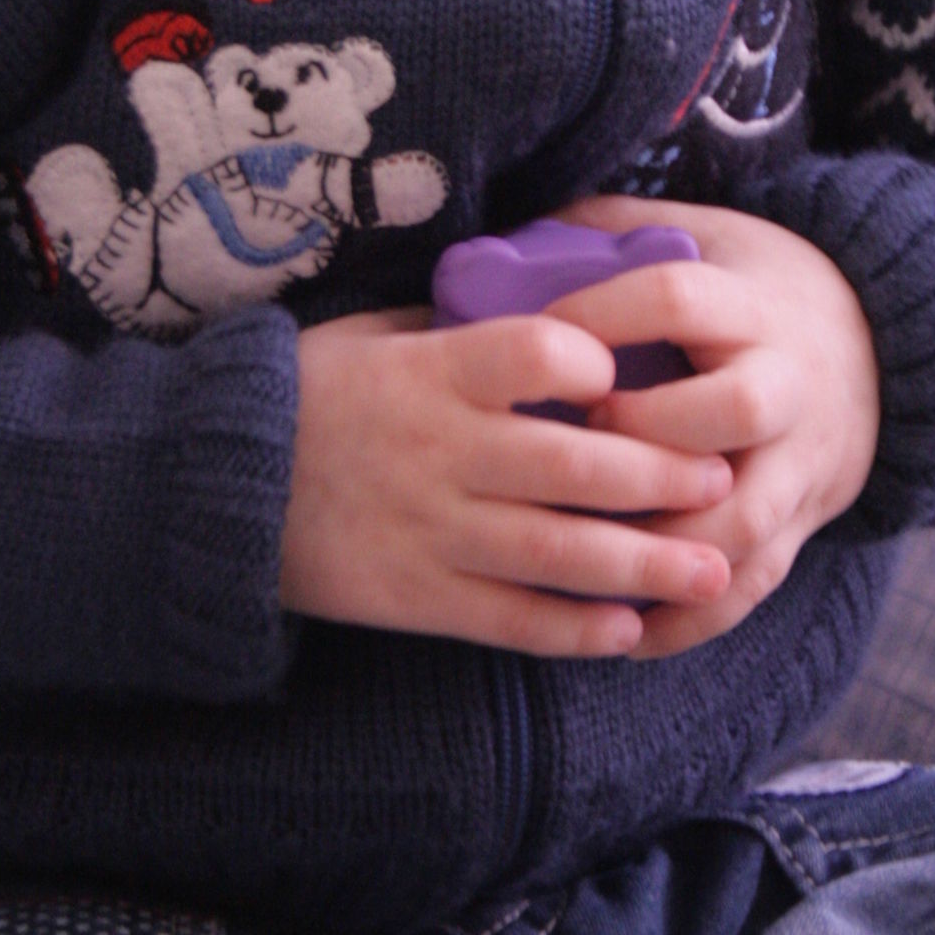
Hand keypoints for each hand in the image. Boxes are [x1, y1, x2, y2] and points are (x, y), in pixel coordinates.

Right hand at [277, 306, 737, 656]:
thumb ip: (457, 330)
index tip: (631, 374)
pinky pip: (509, 619)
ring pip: (557, 552)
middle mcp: (440, 452)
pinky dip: (573, 628)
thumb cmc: (306, 394)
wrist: (211, 488)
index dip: (595, 362)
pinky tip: (628, 628)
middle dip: (661, 477)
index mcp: (432, 374)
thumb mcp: (373, 335)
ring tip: (712, 568)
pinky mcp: (415, 596)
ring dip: (644, 563)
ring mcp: (429, 530)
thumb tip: (548, 306)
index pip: (534, 355)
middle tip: (722, 481)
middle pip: (573, 467)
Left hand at [553, 197, 880, 657]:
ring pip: (744, 518)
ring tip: (586, 553)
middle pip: (735, 410)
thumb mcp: (705, 240)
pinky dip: (691, 617)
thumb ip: (615, 232)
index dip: (604, 317)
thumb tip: (502, 238)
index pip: (680, 299)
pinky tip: (624, 634)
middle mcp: (788, 383)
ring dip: (664, 543)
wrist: (880, 349)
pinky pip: (754, 582)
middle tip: (579, 438)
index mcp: (753, 305)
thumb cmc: (754, 293)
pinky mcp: (805, 521)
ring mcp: (802, 461)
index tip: (541, 340)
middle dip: (649, 432)